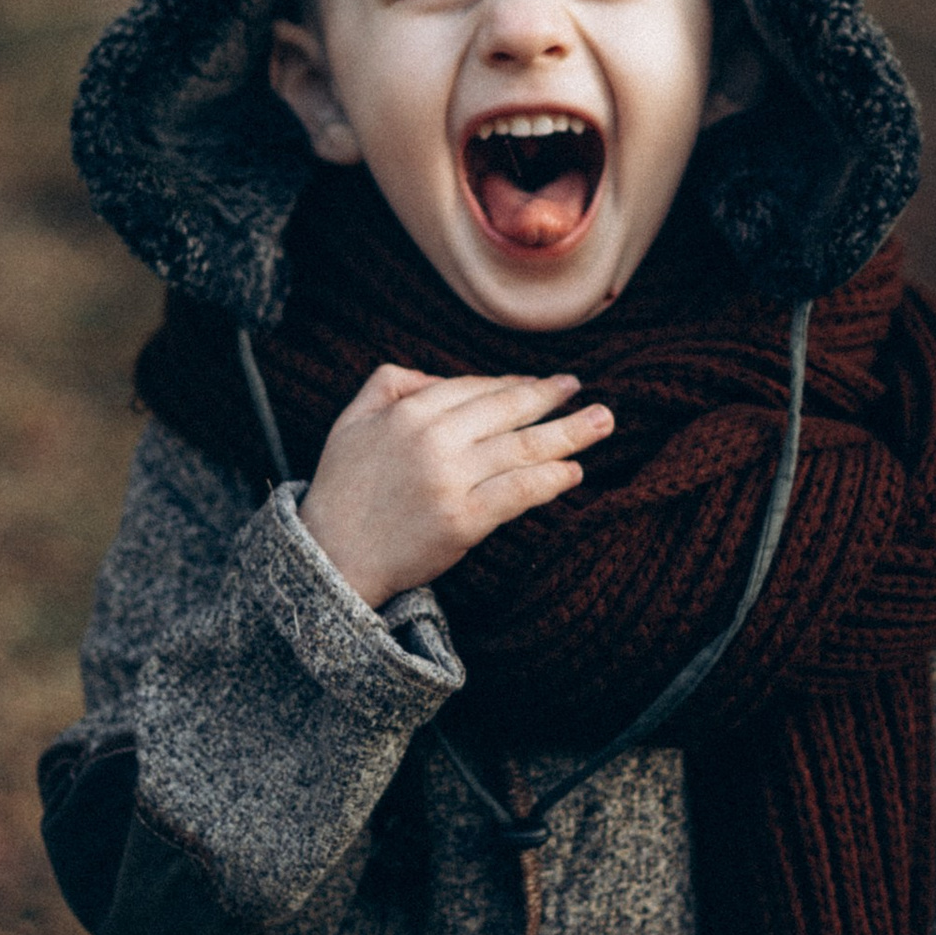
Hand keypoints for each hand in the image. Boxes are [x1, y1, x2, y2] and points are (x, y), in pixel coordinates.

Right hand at [298, 364, 613, 612]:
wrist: (332, 558)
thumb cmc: (342, 489)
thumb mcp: (351, 419)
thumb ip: (392, 382)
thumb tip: (443, 376)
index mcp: (409, 411)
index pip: (476, 389)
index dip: (514, 385)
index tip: (542, 386)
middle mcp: (433, 440)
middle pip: (508, 411)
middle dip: (553, 398)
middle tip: (584, 392)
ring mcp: (451, 481)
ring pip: (522, 448)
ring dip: (569, 433)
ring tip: (603, 422)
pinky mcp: (464, 521)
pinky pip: (519, 492)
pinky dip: (551, 480)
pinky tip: (573, 472)